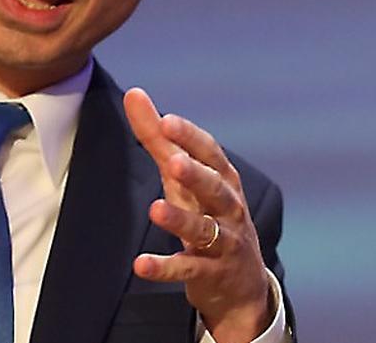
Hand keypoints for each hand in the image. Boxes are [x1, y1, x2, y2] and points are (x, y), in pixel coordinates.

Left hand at [124, 88, 272, 342]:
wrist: (241, 283)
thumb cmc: (208, 213)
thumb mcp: (182, 176)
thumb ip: (158, 138)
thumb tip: (134, 94)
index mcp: (223, 180)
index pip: (211, 154)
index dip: (190, 138)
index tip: (167, 121)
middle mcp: (229, 208)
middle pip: (215, 189)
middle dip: (197, 175)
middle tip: (174, 162)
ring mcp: (224, 243)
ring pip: (204, 230)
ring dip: (181, 220)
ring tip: (156, 210)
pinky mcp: (212, 274)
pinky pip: (188, 269)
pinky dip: (165, 267)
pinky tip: (141, 264)